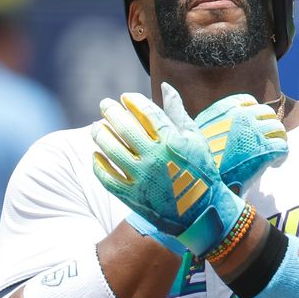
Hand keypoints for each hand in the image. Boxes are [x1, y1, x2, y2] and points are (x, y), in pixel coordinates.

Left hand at [91, 86, 245, 256]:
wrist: (203, 211)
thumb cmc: (201, 170)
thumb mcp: (195, 139)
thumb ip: (177, 112)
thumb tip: (165, 86)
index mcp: (171, 141)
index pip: (145, 112)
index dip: (132, 101)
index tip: (125, 98)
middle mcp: (154, 157)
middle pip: (123, 127)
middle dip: (110, 111)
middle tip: (104, 105)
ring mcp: (141, 177)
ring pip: (110, 149)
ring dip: (99, 134)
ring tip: (96, 127)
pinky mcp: (132, 196)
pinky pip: (107, 177)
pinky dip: (98, 165)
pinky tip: (96, 155)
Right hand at [191, 88, 287, 192]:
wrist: (204, 181)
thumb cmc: (201, 160)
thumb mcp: (199, 131)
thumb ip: (214, 123)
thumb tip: (222, 126)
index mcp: (225, 108)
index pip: (249, 101)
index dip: (254, 114)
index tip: (253, 126)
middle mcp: (242, 116)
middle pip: (267, 113)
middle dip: (268, 126)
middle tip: (264, 141)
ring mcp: (255, 132)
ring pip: (279, 129)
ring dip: (277, 140)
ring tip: (271, 154)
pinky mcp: (266, 149)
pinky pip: (283, 146)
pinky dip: (281, 156)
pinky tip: (273, 165)